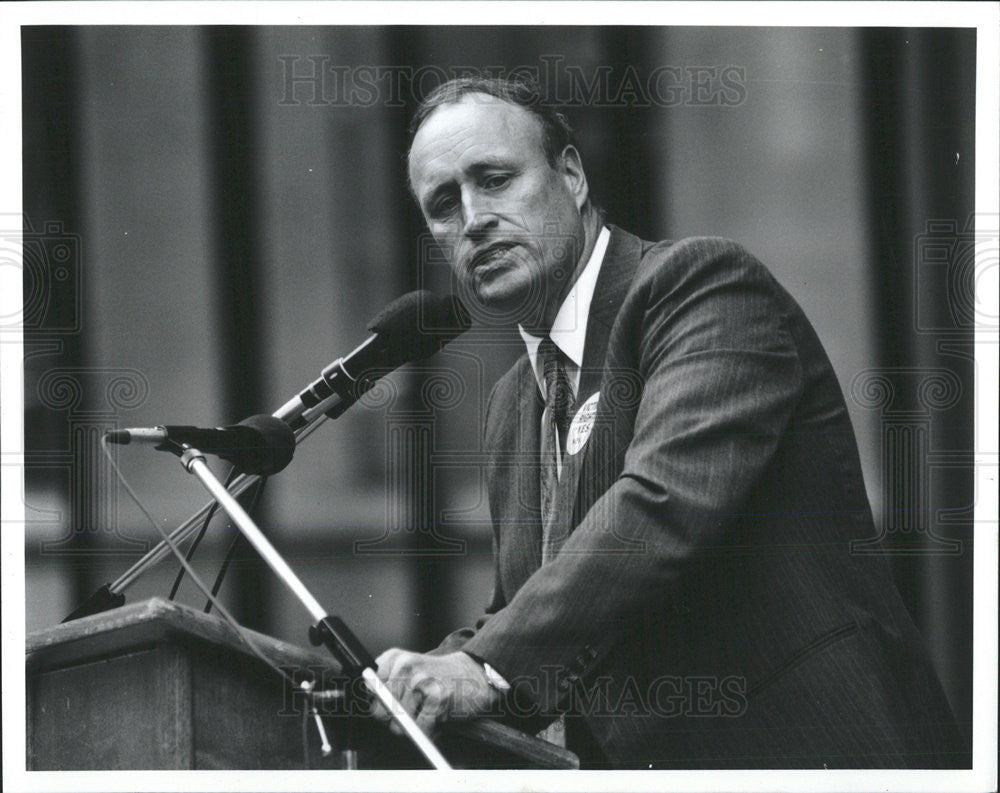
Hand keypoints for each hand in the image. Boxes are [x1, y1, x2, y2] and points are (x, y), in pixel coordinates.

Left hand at [372, 649, 500, 735]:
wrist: (474, 674)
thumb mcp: (409, 670)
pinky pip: (421, 729)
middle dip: (395, 719)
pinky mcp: (437, 697)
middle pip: (381, 711)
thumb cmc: (439, 677)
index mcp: (395, 657)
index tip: (390, 705)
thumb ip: (385, 683)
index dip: (379, 704)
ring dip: (414, 727)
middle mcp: (405, 665)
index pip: (368, 691)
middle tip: (413, 711)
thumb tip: (367, 700)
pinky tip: (438, 717)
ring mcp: (421, 680)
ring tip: (428, 710)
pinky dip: (429, 731)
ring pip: (400, 723)